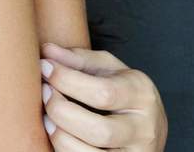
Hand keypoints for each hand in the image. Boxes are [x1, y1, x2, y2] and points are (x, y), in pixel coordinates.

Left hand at [39, 42, 167, 149]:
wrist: (149, 126)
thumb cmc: (121, 90)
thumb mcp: (107, 67)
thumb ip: (78, 59)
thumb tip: (46, 51)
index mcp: (141, 95)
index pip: (103, 92)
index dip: (67, 80)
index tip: (45, 68)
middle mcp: (144, 130)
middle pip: (99, 131)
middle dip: (62, 111)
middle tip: (44, 93)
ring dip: (60, 137)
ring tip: (46, 118)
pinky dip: (65, 151)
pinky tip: (57, 135)